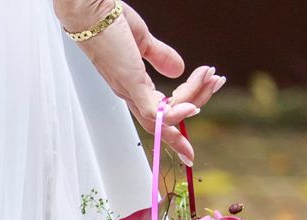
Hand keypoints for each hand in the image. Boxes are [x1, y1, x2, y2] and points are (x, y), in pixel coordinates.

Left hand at [54, 0, 225, 164]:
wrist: (89, 8)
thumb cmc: (108, 20)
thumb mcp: (141, 40)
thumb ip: (160, 56)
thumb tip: (179, 69)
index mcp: (132, 86)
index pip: (160, 113)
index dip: (180, 119)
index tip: (198, 121)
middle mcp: (130, 95)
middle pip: (167, 119)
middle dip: (197, 104)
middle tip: (217, 81)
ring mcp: (130, 92)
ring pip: (167, 115)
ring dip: (194, 99)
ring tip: (211, 78)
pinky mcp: (131, 85)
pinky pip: (156, 111)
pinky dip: (176, 114)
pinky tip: (193, 107)